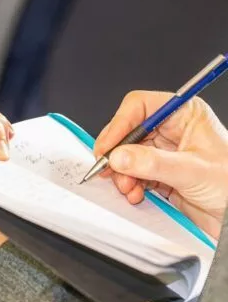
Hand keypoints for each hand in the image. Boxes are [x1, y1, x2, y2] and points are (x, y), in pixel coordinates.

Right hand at [94, 91, 227, 238]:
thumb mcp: (192, 171)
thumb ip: (153, 164)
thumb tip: (120, 156)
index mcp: (185, 116)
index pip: (140, 107)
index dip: (120, 124)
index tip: (108, 147)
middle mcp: (172, 132)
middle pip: (128, 133)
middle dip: (117, 155)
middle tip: (110, 171)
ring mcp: (164, 154)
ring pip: (126, 156)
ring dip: (122, 174)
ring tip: (128, 187)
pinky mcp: (159, 175)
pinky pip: (133, 175)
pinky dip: (129, 186)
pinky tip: (136, 194)